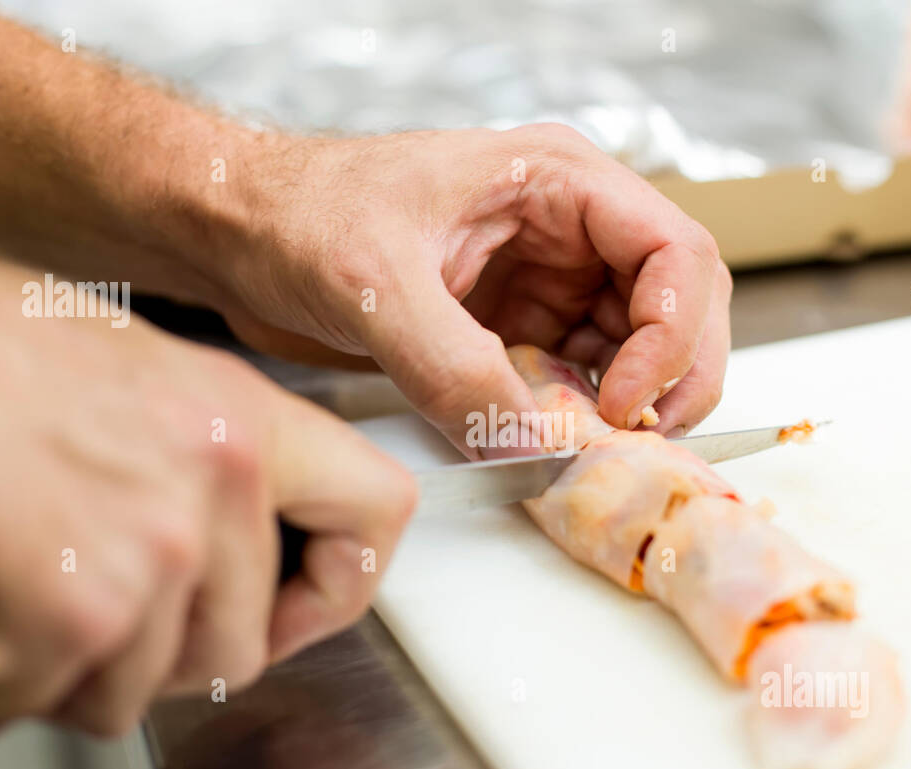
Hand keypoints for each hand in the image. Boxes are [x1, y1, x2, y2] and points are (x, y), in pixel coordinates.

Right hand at [0, 210, 415, 734]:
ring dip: (67, 665)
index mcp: (236, 422)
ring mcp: (139, 570)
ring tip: (7, 572)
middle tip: (90, 593)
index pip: (376, 513)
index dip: (343, 579)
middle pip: (235, 651)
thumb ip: (206, 460)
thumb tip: (243, 538)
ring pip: (133, 693)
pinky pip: (40, 707)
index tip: (303, 598)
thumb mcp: (128, 372)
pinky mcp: (59, 631)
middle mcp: (206, 496)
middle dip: (161, 649)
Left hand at [206, 124, 731, 451]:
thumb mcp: (377, 284)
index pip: (674, 252)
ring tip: (586, 447)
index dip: (673, 334)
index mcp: (557, 181)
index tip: (623, 401)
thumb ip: (455, 368)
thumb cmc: (297, 214)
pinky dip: (573, 417)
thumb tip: (531, 445)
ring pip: (633, 349)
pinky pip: (573, 378)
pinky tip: (543, 439)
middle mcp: (565, 228)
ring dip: (625, 404)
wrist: (234, 236)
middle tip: (634, 439)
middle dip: (671, 376)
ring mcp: (543, 280)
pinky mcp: (511, 326)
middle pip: (676, 304)